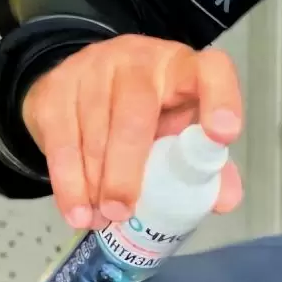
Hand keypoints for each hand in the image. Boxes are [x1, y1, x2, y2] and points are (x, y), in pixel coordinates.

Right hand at [22, 35, 242, 228]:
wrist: (83, 94)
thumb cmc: (150, 120)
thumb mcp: (181, 138)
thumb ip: (208, 168)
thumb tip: (224, 201)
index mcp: (183, 70)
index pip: (210, 70)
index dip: (220, 99)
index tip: (223, 136)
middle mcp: (140, 60)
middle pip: (135, 109)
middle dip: (127, 168)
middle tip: (123, 213)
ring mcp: (93, 68)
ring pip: (93, 128)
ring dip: (94, 183)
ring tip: (99, 221)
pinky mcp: (56, 87)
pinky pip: (61, 139)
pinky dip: (68, 183)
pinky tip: (77, 212)